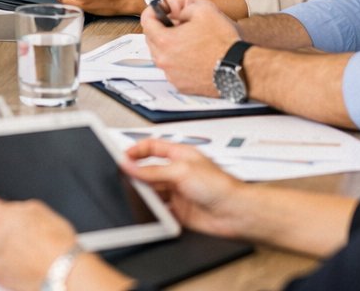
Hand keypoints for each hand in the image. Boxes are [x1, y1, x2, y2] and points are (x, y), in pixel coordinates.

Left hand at [0, 199, 75, 288]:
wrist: (63, 271)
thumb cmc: (54, 242)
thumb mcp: (36, 209)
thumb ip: (12, 207)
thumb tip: (3, 207)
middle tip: (13, 231)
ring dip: (1, 249)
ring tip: (24, 249)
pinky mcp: (0, 279)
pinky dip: (7, 265)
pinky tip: (25, 261)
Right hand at [122, 139, 248, 239]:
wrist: (236, 213)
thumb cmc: (221, 186)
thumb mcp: (181, 171)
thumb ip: (153, 170)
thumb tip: (130, 166)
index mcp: (180, 155)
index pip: (152, 147)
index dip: (136, 150)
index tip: (122, 158)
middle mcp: (178, 172)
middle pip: (149, 170)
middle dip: (137, 174)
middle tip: (125, 178)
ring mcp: (178, 192)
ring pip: (153, 191)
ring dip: (145, 194)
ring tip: (138, 195)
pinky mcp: (179, 211)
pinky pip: (159, 210)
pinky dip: (153, 211)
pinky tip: (151, 210)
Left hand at [142, 0, 240, 96]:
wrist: (240, 68)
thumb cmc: (223, 42)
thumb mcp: (204, 9)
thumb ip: (181, 4)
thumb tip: (170, 5)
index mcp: (165, 41)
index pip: (146, 21)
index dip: (153, 10)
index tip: (160, 7)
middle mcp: (164, 60)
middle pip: (152, 38)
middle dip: (162, 27)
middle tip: (179, 22)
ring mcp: (172, 75)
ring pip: (162, 54)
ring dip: (170, 44)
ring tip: (190, 40)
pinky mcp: (181, 85)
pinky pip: (172, 68)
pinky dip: (178, 60)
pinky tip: (194, 54)